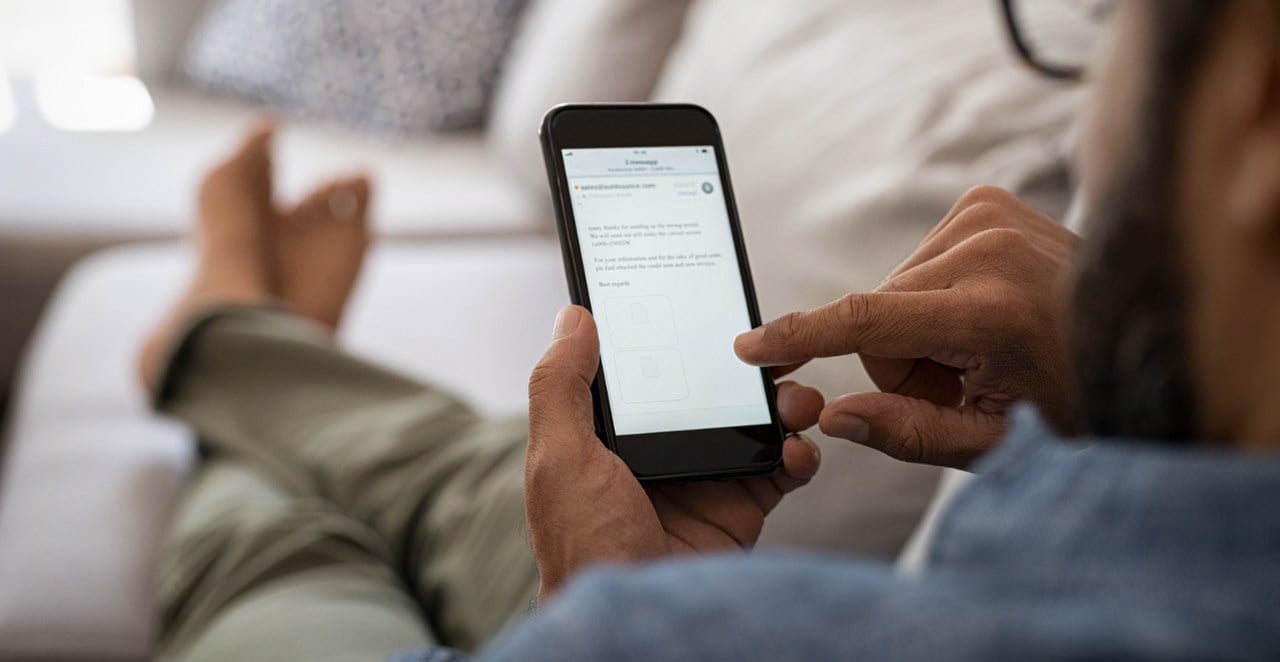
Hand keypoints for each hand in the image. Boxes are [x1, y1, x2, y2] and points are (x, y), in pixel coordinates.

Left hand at [525, 306, 821, 601]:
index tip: (709, 306)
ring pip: (754, 422)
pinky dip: (799, 455)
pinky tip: (796, 450)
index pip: (651, 369)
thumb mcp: (559, 458)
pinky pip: (781, 470)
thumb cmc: (584, 547)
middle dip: (748, 367)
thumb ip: (561, 386)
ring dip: (783, 404)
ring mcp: (705, 479)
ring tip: (795, 400)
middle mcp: (662, 451)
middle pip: (714, 390)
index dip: (680, 337)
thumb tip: (573, 317)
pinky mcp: (740, 509)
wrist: (639, 625)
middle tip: (774, 351)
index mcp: (613, 435)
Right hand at [735, 187, 1077, 467]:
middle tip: (964, 378)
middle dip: (902, 358)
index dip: (799, 336)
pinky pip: (917, 259)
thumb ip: (907, 432)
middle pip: (876, 315)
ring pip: (893, 288)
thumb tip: (832, 419)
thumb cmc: (1075, 400)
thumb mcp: (994, 441)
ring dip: (920, 326)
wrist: (1143, 337)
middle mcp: (988, 250)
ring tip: (984, 344)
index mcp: (991, 313)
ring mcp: (991, 215)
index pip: (865, 321)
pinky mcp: (988, 201)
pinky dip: (936, 293)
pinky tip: (983, 309)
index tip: (749, 345)